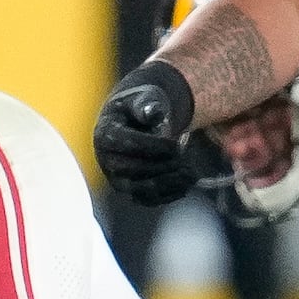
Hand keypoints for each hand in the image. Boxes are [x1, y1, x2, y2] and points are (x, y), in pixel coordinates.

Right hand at [93, 60, 199, 206]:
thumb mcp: (139, 99)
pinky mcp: (128, 192)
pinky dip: (168, 195)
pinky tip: (186, 185)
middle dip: (163, 165)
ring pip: (141, 189)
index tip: (178, 144)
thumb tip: (154, 112)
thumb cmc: (136, 109)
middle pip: (133, 169)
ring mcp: (116, 179)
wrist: (128, 125)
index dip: (155, 146)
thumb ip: (146, 104)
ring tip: (191, 175)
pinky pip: (148, 200)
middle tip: (186, 159)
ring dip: (169, 183)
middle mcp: (107, 161)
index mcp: (106, 135)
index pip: (128, 144)